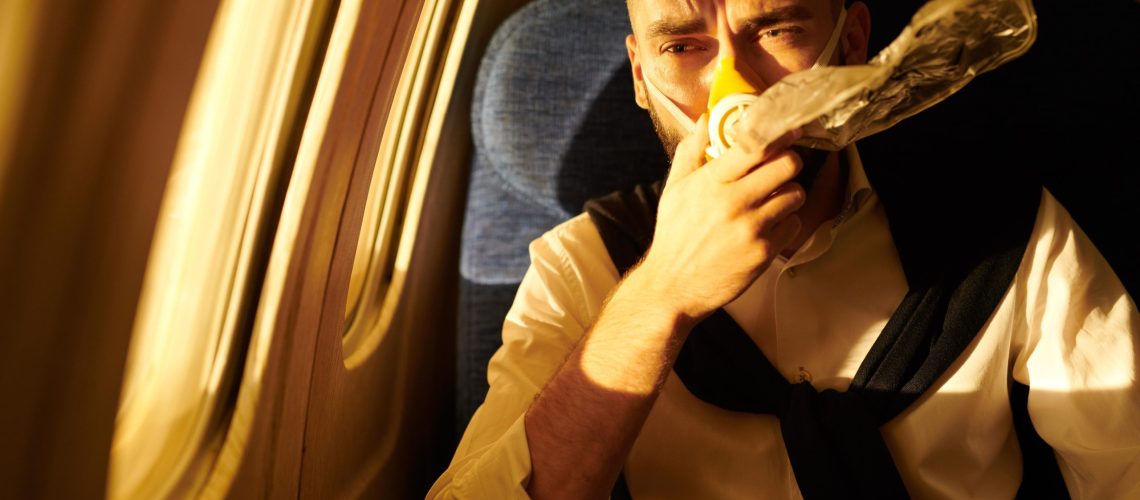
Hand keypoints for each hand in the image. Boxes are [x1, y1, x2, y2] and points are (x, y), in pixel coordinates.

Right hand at [632, 114, 805, 322]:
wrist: (673, 287)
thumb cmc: (674, 235)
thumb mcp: (674, 190)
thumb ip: (691, 152)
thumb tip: (704, 119)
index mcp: (711, 181)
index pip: (755, 145)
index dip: (779, 134)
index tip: (791, 130)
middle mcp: (733, 201)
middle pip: (787, 165)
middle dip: (790, 163)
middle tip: (783, 168)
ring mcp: (751, 228)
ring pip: (795, 195)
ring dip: (790, 195)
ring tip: (774, 200)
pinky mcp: (764, 252)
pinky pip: (793, 225)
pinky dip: (786, 224)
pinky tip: (769, 228)